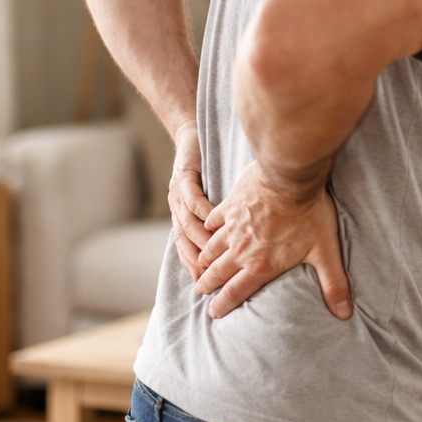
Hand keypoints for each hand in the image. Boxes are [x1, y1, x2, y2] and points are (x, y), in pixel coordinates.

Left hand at [168, 121, 214, 280]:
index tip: (207, 286)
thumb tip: (244, 246)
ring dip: (197, 238)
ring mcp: (178, 194)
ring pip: (186, 223)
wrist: (191, 135)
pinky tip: (210, 216)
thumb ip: (223, 223)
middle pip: (183, 241)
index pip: (187, 248)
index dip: (195, 267)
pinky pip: (189, 196)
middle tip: (207, 279)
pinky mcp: (183, 175)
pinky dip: (198, 208)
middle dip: (194, 261)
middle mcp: (178, 209)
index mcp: (183, 217)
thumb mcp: (213, 200)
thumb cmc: (207, 169)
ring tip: (211, 252)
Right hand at [194, 161, 351, 320]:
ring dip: (204, 260)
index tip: (213, 313)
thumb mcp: (326, 252)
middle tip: (200, 290)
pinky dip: (207, 229)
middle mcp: (241, 250)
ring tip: (200, 266)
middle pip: (218, 273)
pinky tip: (206, 229)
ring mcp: (232, 227)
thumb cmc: (309, 213)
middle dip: (207, 284)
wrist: (290, 176)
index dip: (223, 305)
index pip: (236, 292)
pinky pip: (212, 221)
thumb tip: (344, 313)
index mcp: (261, 265)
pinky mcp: (229, 206)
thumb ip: (333, 284)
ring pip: (211, 249)